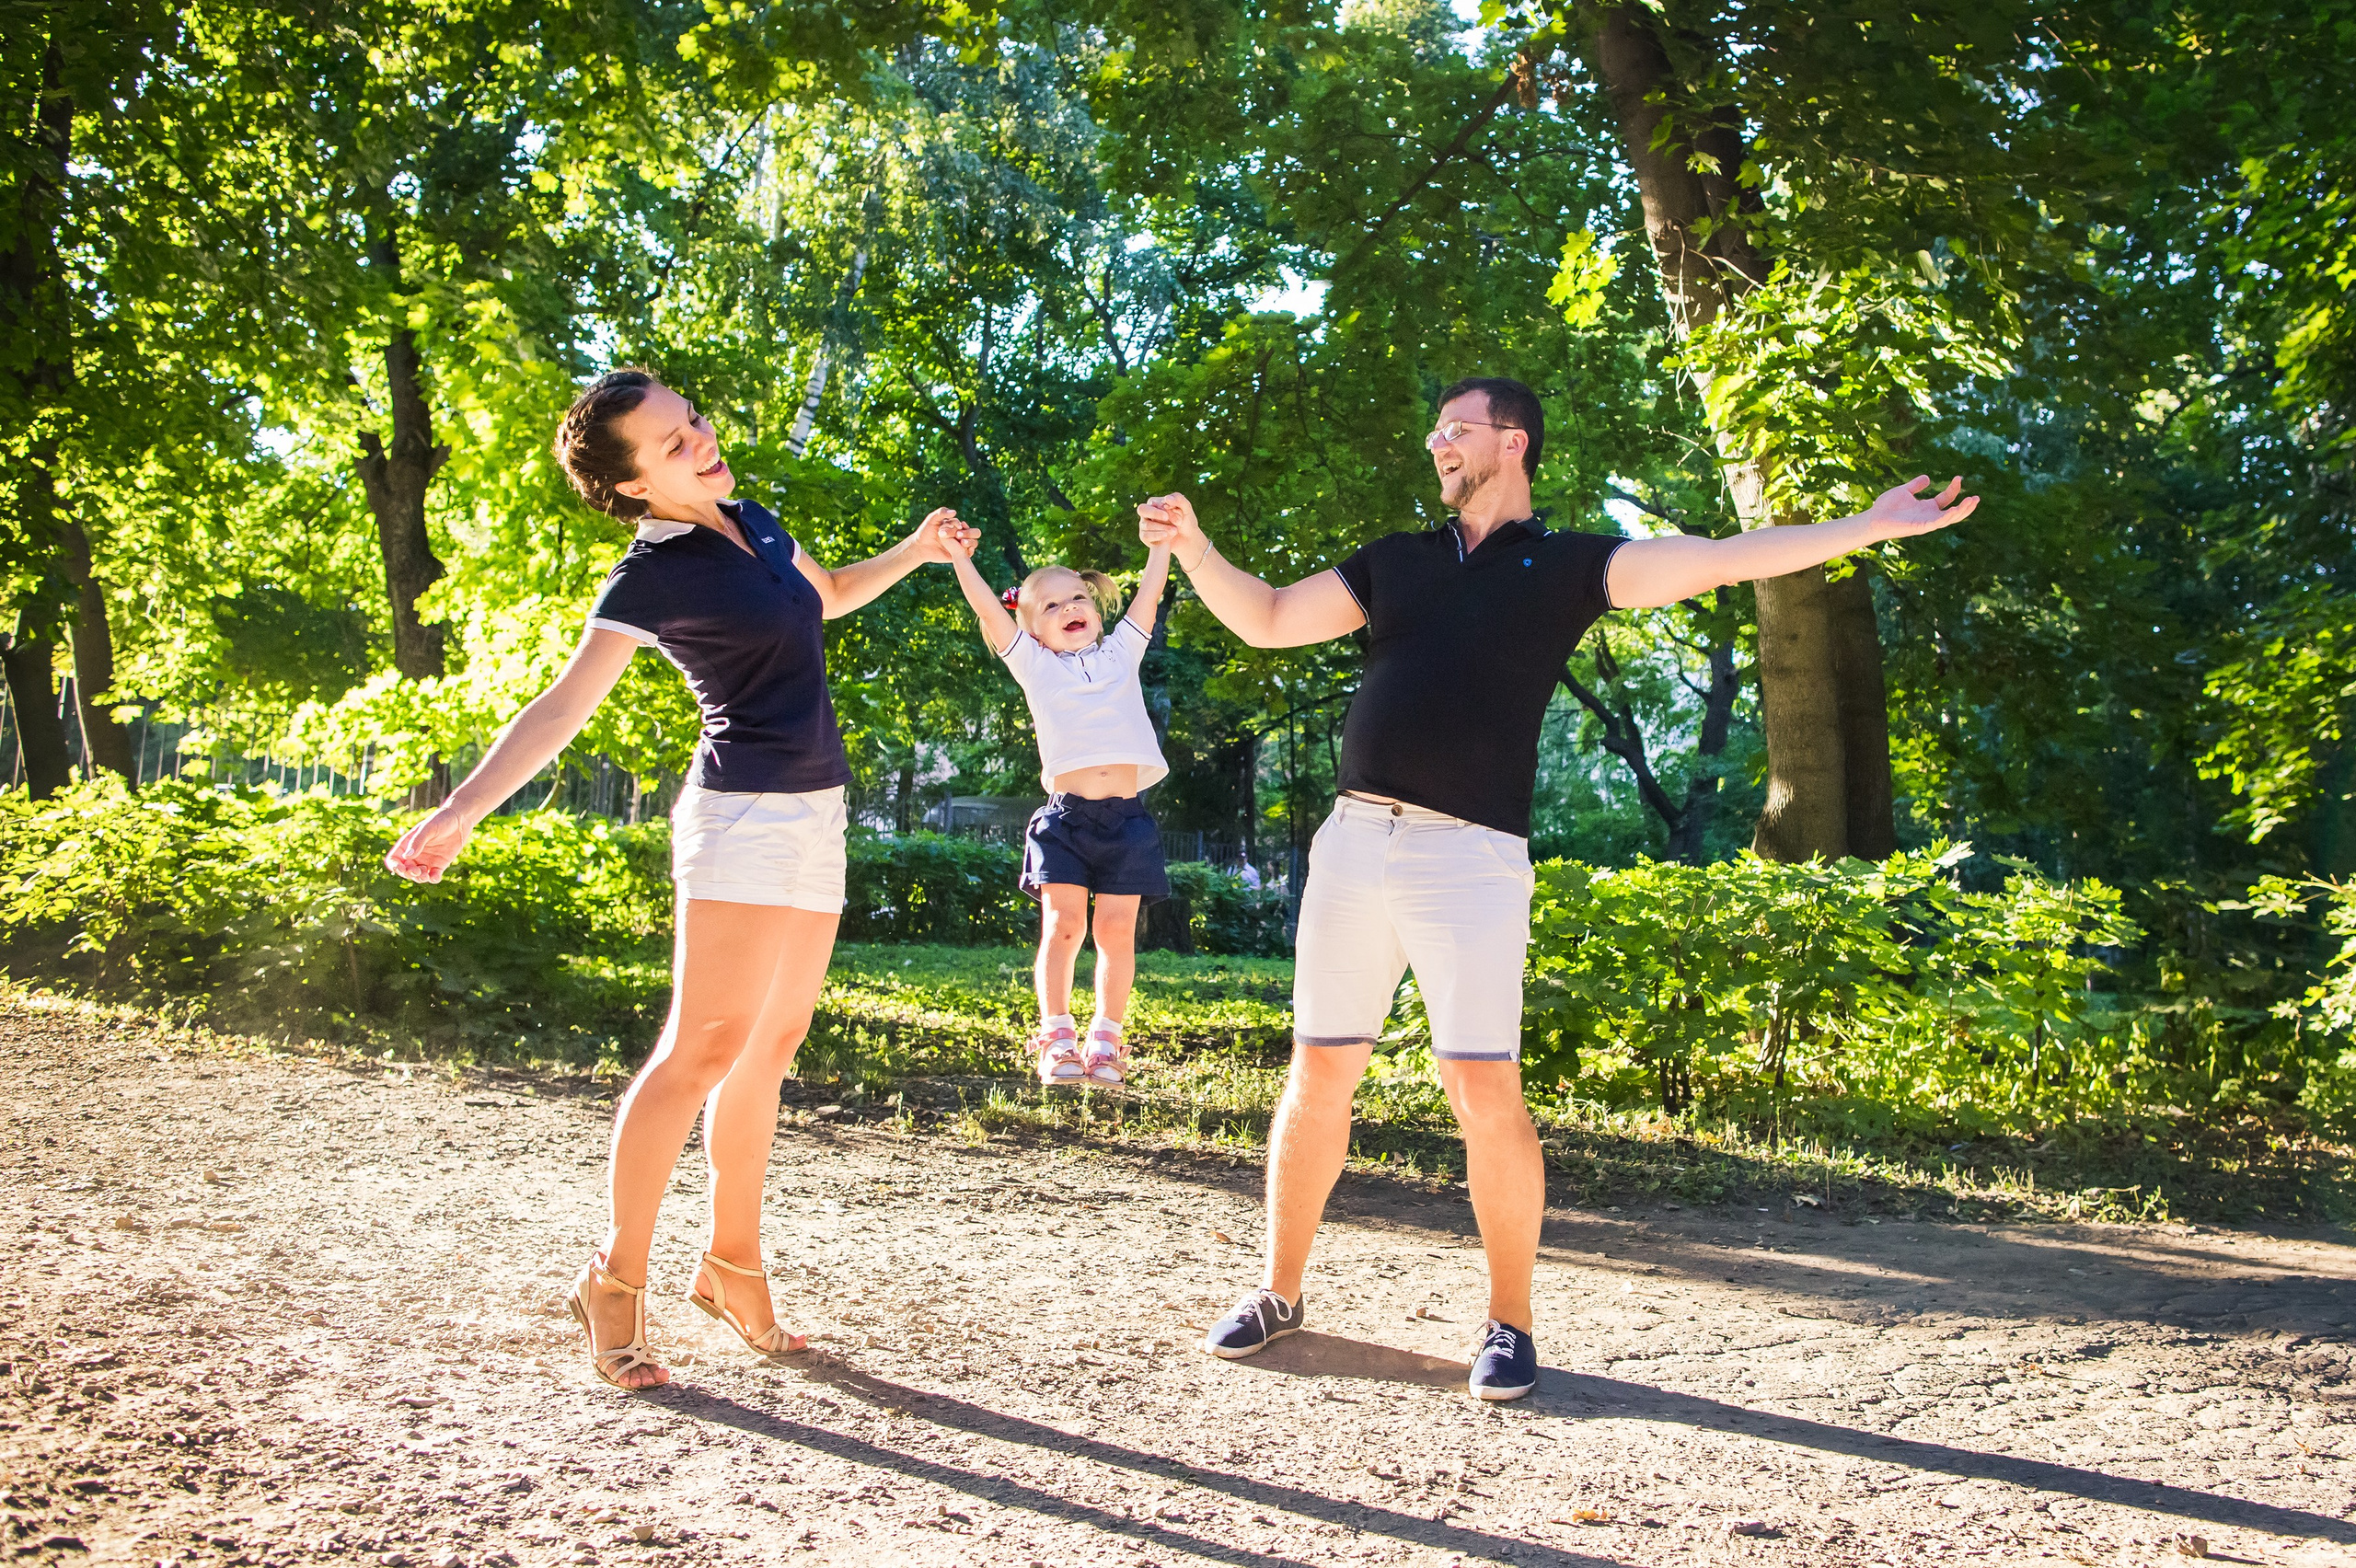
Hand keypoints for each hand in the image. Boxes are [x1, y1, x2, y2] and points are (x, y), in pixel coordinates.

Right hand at [384, 803, 475, 883]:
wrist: (460, 820)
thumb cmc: (441, 821)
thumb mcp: (428, 829)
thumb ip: (417, 841)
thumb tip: (407, 857)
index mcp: (407, 844)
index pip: (393, 859)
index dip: (395, 866)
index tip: (402, 868)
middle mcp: (415, 854)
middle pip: (405, 870)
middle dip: (408, 874)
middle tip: (417, 871)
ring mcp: (426, 861)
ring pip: (418, 876)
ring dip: (420, 878)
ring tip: (426, 874)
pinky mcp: (439, 865)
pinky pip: (433, 876)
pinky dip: (433, 879)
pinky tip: (435, 877)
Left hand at [912, 507, 978, 563]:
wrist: (921, 547)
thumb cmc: (925, 531)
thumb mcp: (932, 519)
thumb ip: (942, 513)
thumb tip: (955, 512)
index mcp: (956, 526)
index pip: (964, 525)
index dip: (961, 526)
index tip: (955, 528)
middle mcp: (960, 535)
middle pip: (975, 532)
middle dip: (969, 533)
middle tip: (958, 535)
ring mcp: (960, 545)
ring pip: (974, 542)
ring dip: (970, 542)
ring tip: (962, 543)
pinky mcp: (959, 555)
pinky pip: (969, 553)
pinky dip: (970, 551)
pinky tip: (964, 550)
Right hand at [1137, 492, 1206, 563]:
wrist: (1187, 539)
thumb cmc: (1186, 521)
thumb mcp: (1186, 509)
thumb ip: (1179, 500)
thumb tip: (1167, 498)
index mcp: (1156, 503)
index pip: (1153, 502)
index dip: (1164, 509)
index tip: (1177, 518)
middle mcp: (1148, 513)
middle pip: (1142, 509)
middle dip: (1155, 513)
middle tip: (1167, 518)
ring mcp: (1145, 525)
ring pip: (1146, 524)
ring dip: (1161, 527)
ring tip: (1175, 531)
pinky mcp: (1145, 537)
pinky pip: (1145, 535)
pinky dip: (1157, 535)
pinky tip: (1166, 536)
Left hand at [1856, 475, 1977, 538]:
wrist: (1873, 518)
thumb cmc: (1885, 507)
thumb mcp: (1904, 491)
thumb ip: (1916, 485)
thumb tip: (1928, 478)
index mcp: (1926, 508)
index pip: (1946, 499)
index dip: (1954, 489)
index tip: (1958, 477)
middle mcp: (1929, 516)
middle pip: (1953, 512)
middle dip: (1966, 506)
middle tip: (1977, 497)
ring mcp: (1926, 522)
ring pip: (1950, 519)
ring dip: (1962, 511)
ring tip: (1973, 501)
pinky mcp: (1921, 527)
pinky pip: (1938, 523)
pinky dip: (1948, 516)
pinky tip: (1956, 509)